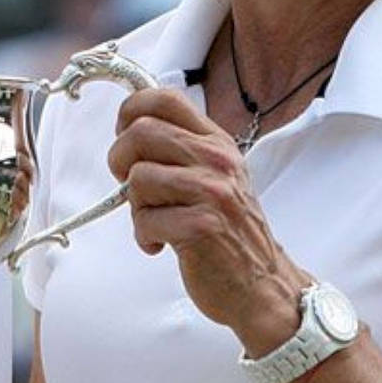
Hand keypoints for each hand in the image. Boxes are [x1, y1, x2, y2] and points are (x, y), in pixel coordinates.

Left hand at [109, 89, 303, 350]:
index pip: (165, 98)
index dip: (131, 111)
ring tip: (156, 222)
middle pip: (141, 133)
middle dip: (120, 162)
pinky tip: (162, 245)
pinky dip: (145, 237)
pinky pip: (145, 220)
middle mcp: (217, 160)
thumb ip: (182, 150)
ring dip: (136, 207)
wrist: (261, 284)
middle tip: (132, 187)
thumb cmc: (228, 231)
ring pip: (138, 178)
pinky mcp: (202, 226)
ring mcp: (212, 192)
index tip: (123, 135)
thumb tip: (129, 128)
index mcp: (217, 142)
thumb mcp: (215, 177)